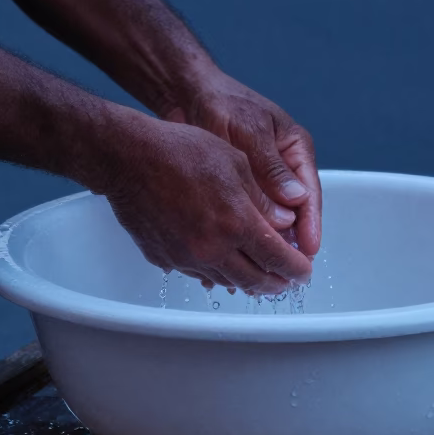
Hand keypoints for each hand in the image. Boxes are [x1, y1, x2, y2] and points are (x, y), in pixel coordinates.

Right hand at [90, 109, 313, 294]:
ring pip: (226, 281)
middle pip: (255, 281)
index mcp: (237, 224)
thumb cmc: (181, 151)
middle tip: (285, 281)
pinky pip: (197, 273)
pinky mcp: (165, 258)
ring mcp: (187, 258)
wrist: (129, 158)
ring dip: (247, 281)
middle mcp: (213, 248)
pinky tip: (220, 263)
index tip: (304, 272)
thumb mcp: (235, 164)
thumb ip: (263, 199)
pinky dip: (215, 271)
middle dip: (276, 283)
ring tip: (258, 276)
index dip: (296, 269)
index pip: (278, 259)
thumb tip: (284, 221)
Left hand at [164, 71, 321, 258]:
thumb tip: (294, 201)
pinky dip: (240, 238)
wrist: (187, 94)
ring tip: (258, 274)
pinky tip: (232, 258)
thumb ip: (270, 167)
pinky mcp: (237, 190)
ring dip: (263, 246)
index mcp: (295, 150)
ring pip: (269, 222)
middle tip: (286, 272)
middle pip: (292, 215)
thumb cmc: (221, 102)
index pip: (309, 194)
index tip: (309, 250)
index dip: (310, 225)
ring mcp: (260, 181)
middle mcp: (282, 169)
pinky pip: (245, 219)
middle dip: (288, 244)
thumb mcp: (249, 131)